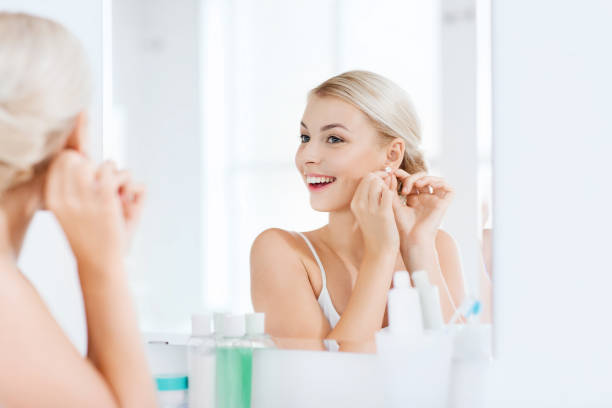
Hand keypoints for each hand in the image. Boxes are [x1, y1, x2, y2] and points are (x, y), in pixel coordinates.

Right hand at [44, 153, 140, 272]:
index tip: (92, 174)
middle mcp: (67, 198)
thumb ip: (70, 191)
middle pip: (83, 160)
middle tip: (109, 184)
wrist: (99, 265)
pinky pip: (117, 175)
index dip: (78, 161)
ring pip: (104, 165)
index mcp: (54, 201)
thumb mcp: (68, 215)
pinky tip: (130, 190)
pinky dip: (128, 179)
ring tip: (122, 188)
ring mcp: (86, 199)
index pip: (60, 163)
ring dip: (118, 173)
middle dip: (98, 166)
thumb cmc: (88, 239)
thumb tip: (85, 162)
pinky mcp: (106, 202)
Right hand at [350, 172, 398, 254]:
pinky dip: (394, 191)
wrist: (379, 251)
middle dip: (382, 176)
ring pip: (378, 183)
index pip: (364, 179)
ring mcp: (370, 209)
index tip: (385, 180)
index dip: (376, 176)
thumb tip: (385, 177)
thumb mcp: (368, 213)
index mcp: (355, 203)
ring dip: (388, 184)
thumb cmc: (376, 231)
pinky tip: (398, 197)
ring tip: (395, 191)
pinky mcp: (383, 213)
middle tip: (392, 182)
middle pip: (370, 178)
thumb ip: (373, 195)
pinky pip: (388, 192)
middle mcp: (360, 204)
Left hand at [391, 169, 453, 246]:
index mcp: (414, 199)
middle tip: (404, 187)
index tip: (394, 172)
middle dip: (412, 178)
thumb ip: (391, 190)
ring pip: (436, 180)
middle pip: (422, 179)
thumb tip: (390, 175)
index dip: (404, 175)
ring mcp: (435, 201)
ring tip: (416, 184)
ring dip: (425, 178)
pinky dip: (440, 182)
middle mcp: (425, 199)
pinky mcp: (444, 204)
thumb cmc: (402, 226)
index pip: (411, 182)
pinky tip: (428, 185)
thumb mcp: (394, 204)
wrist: (412, 238)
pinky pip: (448, 189)